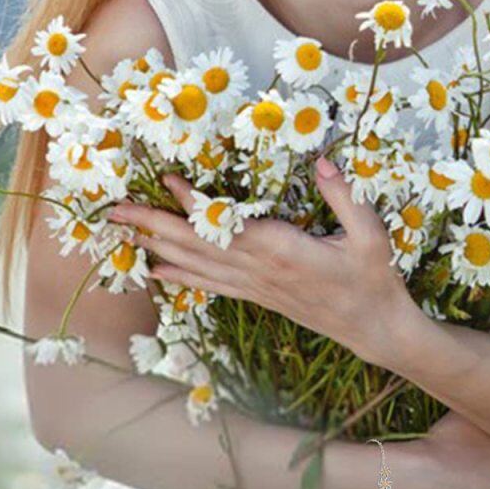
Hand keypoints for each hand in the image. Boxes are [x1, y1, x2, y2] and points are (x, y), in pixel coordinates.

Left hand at [107, 157, 416, 361]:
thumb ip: (345, 196)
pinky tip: (154, 269)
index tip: (166, 180)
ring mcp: (254, 287)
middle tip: (115, 208)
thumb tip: (321, 160)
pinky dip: (179, 276)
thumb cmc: (374, 279)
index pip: (229, 225)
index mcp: (283, 250)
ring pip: (196, 265)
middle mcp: (259, 271)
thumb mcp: (371, 234)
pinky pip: (209, 284)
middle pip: (197, 246)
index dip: (195, 204)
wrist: (373, 328)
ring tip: (122, 230)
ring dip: (157, 246)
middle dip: (154, 225)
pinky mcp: (256, 296)